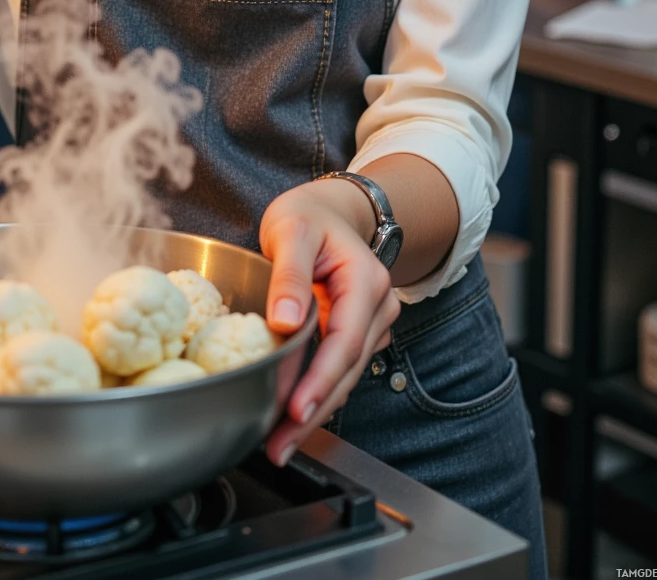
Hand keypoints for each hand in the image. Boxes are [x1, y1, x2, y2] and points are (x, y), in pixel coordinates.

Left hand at [259, 180, 400, 465]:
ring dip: (315, 411)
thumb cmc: (307, 217)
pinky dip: (316, 394)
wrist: (328, 210)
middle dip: (314, 411)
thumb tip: (283, 322)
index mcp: (365, 281)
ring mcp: (370, 324)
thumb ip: (288, 273)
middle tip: (279, 446)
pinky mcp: (355, 335)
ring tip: (279, 443)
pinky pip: (338, 370)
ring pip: (345, 377)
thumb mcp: (291, 230)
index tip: (296, 410)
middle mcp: (377, 307)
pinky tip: (290, 417)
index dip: (321, 380)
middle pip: (347, 369)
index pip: (345, 340)